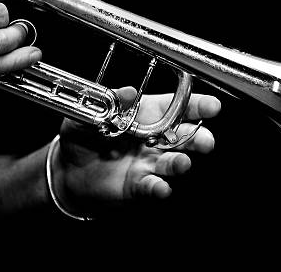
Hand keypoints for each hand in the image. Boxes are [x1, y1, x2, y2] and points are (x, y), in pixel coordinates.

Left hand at [54, 87, 220, 214]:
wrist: (68, 171)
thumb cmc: (82, 137)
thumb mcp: (88, 114)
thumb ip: (108, 102)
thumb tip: (128, 91)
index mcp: (147, 114)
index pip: (177, 106)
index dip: (197, 105)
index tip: (212, 106)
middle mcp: (155, 139)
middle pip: (185, 137)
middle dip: (199, 138)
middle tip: (206, 141)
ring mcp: (150, 163)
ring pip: (173, 163)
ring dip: (180, 163)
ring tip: (181, 163)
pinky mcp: (140, 185)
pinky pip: (153, 187)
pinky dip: (159, 188)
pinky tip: (162, 187)